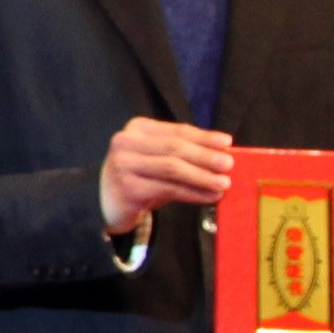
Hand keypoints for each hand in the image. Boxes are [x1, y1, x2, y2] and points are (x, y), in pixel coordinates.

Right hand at [99, 119, 240, 237]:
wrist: (105, 203)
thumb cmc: (139, 179)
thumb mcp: (157, 160)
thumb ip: (182, 154)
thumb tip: (222, 154)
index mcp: (137, 129)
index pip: (177, 131)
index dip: (204, 136)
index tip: (227, 142)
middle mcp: (126, 142)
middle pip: (175, 148)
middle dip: (206, 156)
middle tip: (228, 165)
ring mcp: (124, 165)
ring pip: (173, 168)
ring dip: (202, 176)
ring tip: (223, 184)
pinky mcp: (127, 188)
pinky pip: (168, 189)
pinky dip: (193, 193)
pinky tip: (208, 196)